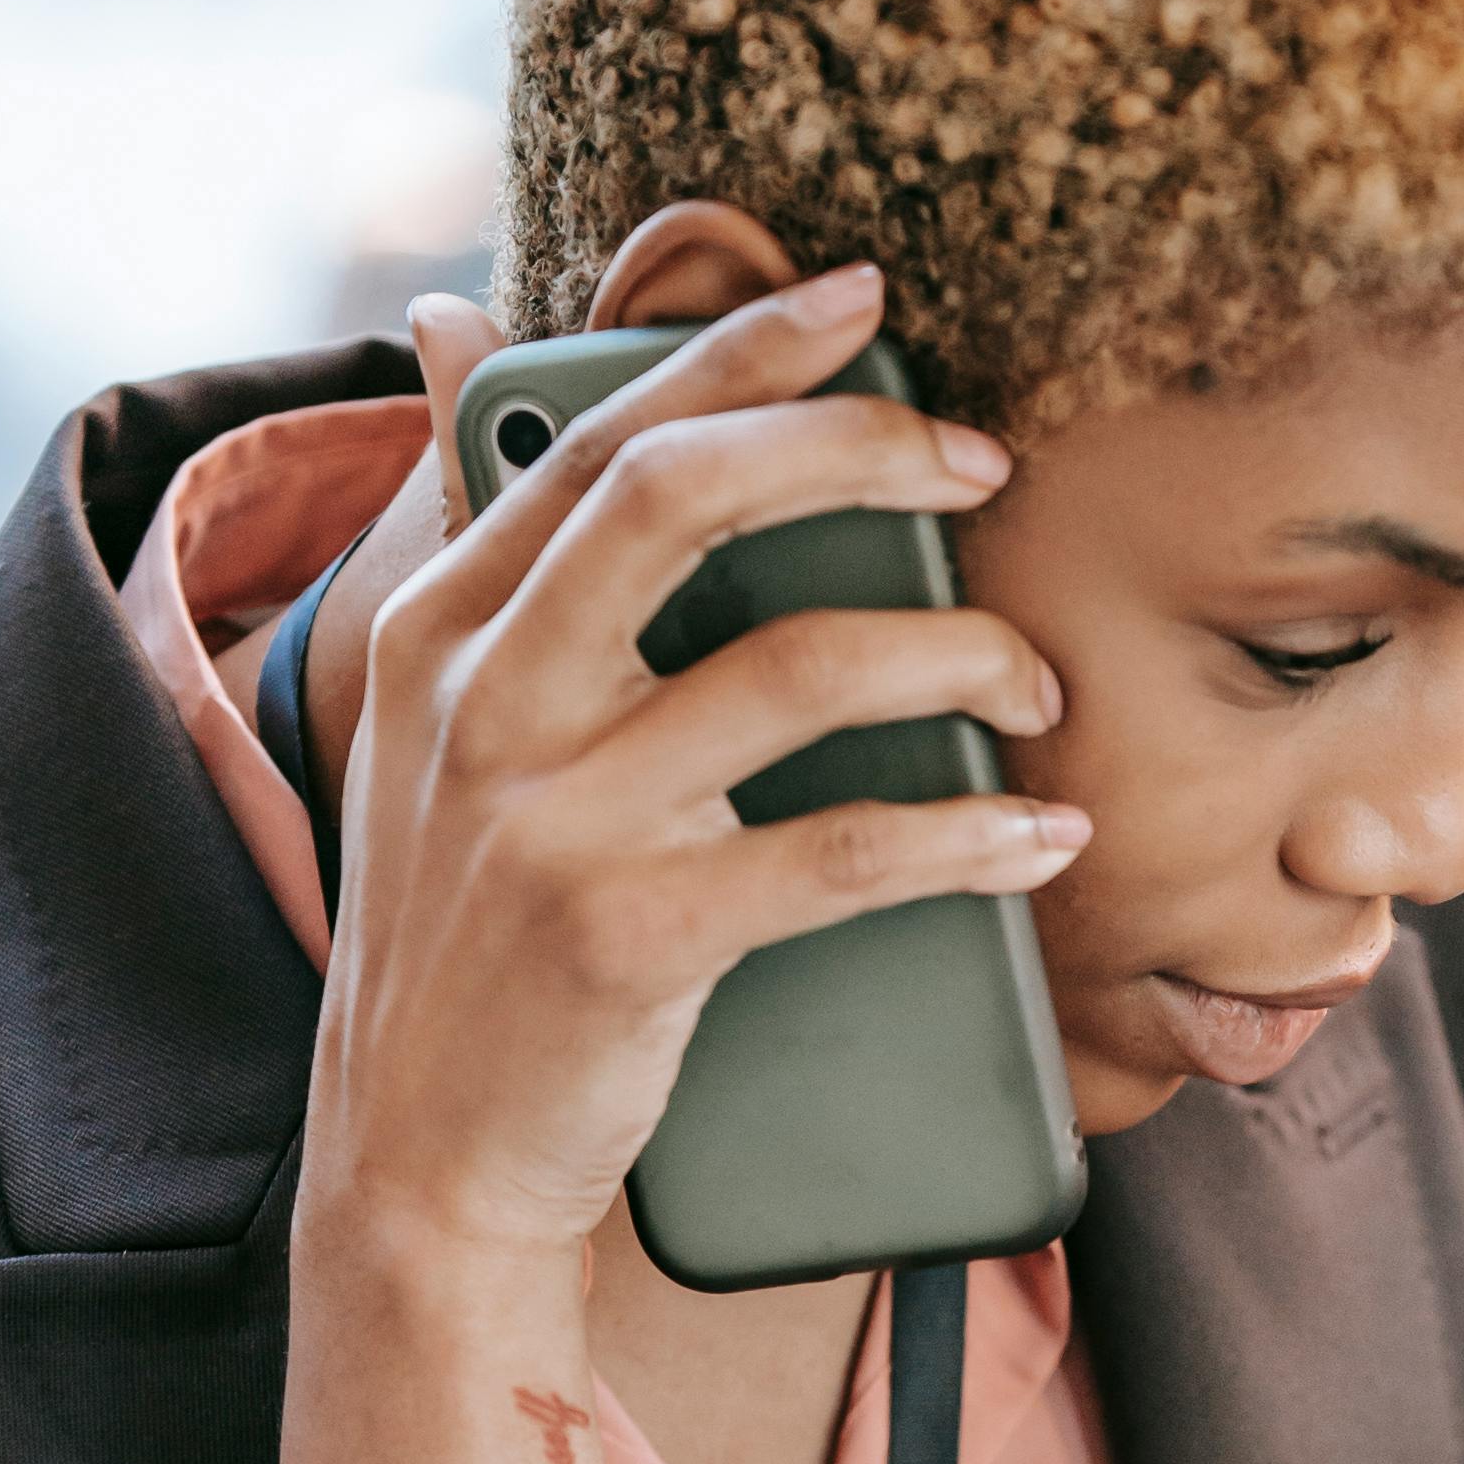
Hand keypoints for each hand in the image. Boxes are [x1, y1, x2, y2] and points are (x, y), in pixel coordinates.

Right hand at [312, 264, 1076, 1276]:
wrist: (422, 1164)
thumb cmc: (464, 928)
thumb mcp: (426, 719)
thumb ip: (473, 532)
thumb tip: (453, 321)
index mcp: (440, 626)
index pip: (601, 438)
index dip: (737, 353)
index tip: (859, 299)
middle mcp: (480, 701)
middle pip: (686, 500)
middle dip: (856, 449)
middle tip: (981, 457)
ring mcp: (548, 821)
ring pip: (794, 671)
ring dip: (955, 654)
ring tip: (1035, 681)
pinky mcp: (628, 940)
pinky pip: (838, 856)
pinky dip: (966, 838)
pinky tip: (1042, 834)